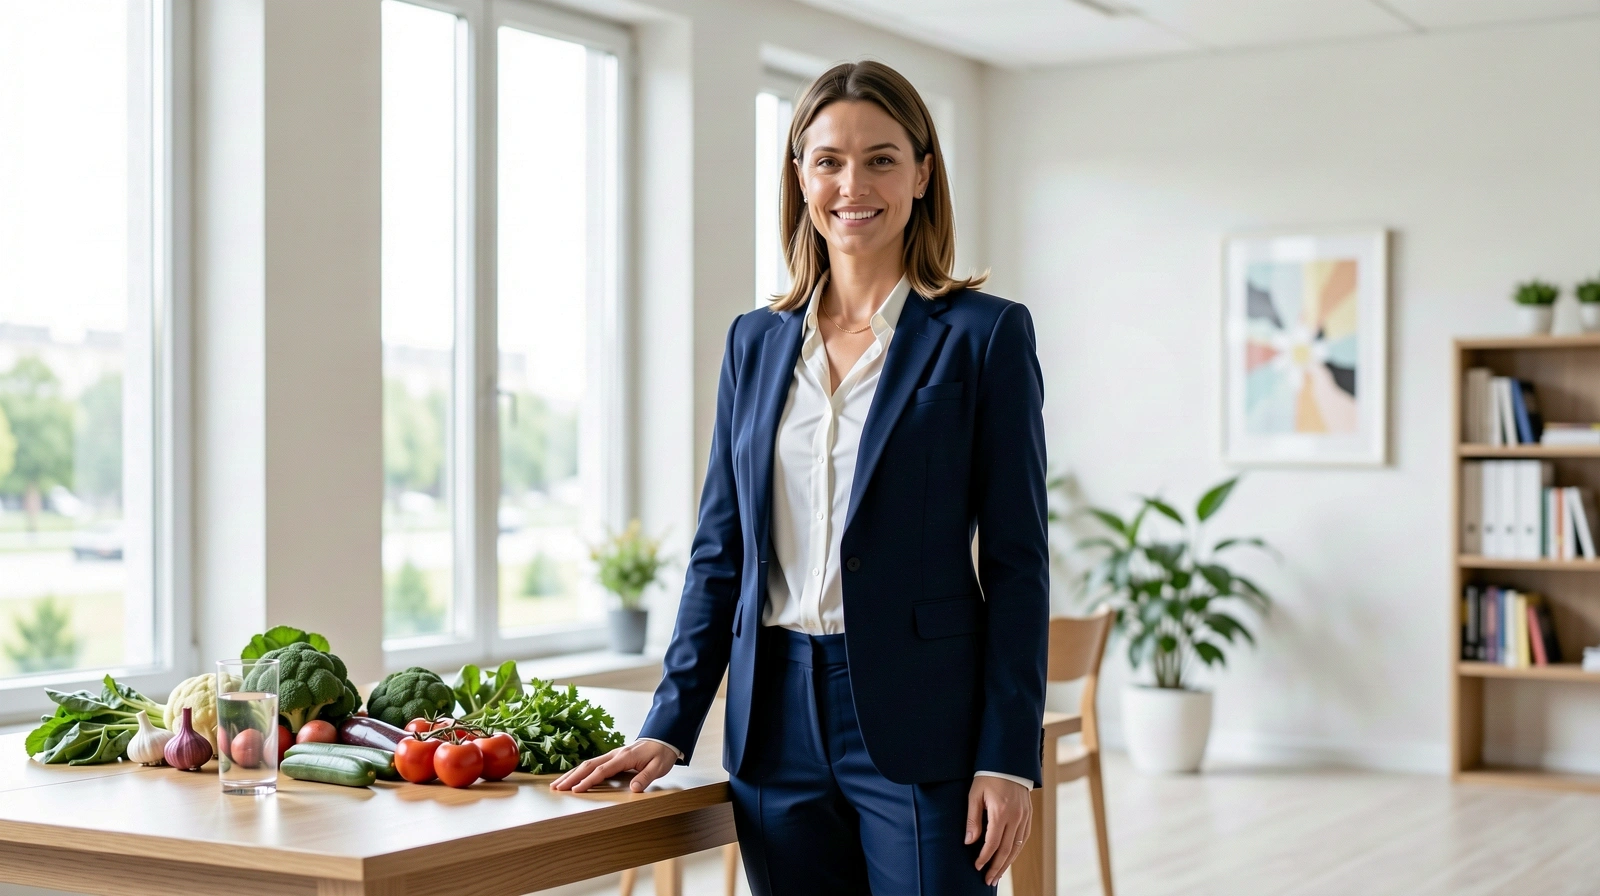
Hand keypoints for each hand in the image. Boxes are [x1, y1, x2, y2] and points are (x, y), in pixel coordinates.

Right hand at [550, 740, 679, 792]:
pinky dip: (579, 771)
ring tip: (557, 785)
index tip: (576, 790)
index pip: (602, 770)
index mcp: (624, 757)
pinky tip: (571, 778)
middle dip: (572, 777)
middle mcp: (614, 754)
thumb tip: (634, 789)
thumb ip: (646, 777)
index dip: (588, 781)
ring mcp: (612, 755)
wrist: (664, 738)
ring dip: (572, 774)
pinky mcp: (612, 757)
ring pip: (587, 764)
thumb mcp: (659, 767)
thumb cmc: (661, 754)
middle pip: (588, 765)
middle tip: (557, 788)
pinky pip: (592, 764)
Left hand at [966, 775, 1031, 885]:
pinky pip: (1024, 838)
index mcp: (1000, 812)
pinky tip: (1009, 859)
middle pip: (1006, 850)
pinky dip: (1016, 851)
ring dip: (1007, 863)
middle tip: (988, 880)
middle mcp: (1016, 817)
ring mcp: (1024, 817)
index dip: (984, 857)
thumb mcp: (974, 795)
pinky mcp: (1028, 815)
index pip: (992, 843)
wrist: (1009, 761)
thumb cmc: (987, 776)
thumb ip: (973, 820)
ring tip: (997, 875)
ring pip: (1017, 847)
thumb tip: (969, 842)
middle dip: (996, 867)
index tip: (977, 867)